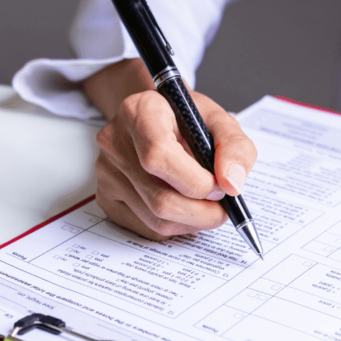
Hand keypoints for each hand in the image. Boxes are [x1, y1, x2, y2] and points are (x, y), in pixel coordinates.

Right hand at [83, 59, 256, 239]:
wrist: (154, 118)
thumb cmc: (185, 119)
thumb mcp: (218, 120)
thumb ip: (235, 147)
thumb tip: (232, 185)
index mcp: (138, 112)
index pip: (159, 156)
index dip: (196, 181)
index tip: (220, 186)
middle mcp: (114, 142)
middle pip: (160, 198)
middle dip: (202, 212)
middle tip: (222, 206)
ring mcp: (106, 172)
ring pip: (156, 220)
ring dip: (192, 222)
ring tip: (206, 206)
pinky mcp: (106, 197)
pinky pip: (146, 228)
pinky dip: (175, 226)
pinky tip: (185, 208)